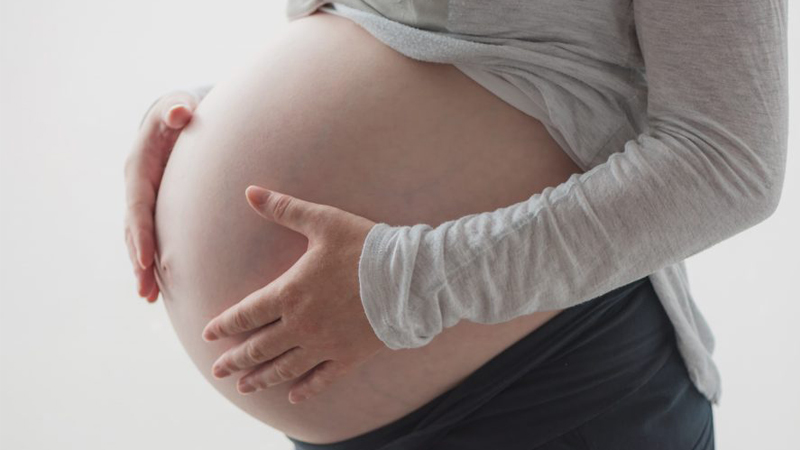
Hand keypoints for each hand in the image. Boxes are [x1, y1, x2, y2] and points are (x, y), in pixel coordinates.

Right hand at [123, 90, 200, 301]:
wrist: (176, 115)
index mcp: (139, 170)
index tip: (146, 260)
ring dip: (142, 268)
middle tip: (145, 290)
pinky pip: (151, 238)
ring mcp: (144, 201)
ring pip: (140, 239)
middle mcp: (137, 189)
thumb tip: (181, 113)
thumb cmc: (179, 111)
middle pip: (135, 230)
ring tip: (147, 297)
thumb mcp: (177, 105)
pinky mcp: (156, 209)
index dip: (142, 233)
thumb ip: (177, 109)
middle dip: (139, 261)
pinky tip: (159, 288)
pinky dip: (152, 261)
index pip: (138, 207)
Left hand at [201, 186, 385, 403]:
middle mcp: (301, 324)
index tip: (208, 334)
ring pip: (284, 368)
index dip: (224, 325)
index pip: (246, 314)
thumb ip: (284, 209)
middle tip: (218, 371)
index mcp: (290, 293)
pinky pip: (321, 378)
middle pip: (259, 347)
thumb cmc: (364, 246)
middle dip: (235, 360)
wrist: (407, 277)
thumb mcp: (322, 221)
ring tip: (244, 387)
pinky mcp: (347, 356)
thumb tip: (250, 191)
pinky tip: (293, 397)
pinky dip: (305, 388)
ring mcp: (324, 344)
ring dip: (261, 378)